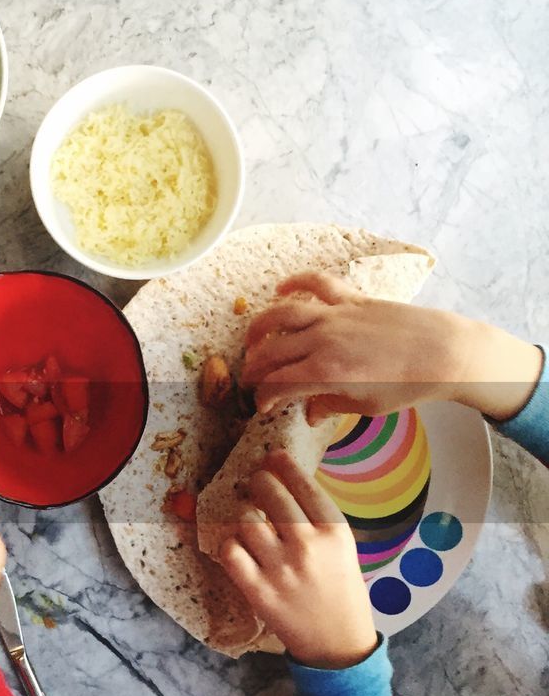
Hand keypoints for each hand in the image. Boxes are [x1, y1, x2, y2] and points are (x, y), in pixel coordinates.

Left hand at [217, 451, 376, 668]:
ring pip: (245, 520)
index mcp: (334, 533)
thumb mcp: (342, 548)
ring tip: (251, 523)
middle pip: (270, 495)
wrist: (337, 642)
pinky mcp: (257, 590)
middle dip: (258, 482)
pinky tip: (240, 548)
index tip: (273, 456)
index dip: (284, 466)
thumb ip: (317, 518)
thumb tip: (284, 481)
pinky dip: (230, 546)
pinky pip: (229, 551)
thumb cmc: (339, 589)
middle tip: (255, 483)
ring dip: (244, 516)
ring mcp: (280, 568)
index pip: (304, 485)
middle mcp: (307, 546)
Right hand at [241, 271, 541, 422]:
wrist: (445, 353)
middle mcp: (323, 341)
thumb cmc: (409, 385)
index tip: (263, 405)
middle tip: (251, 379)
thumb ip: (330, 406)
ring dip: (259, 327)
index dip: (262, 397)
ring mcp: (336, 316)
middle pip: (271, 351)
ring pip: (282, 315)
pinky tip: (280, 290)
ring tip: (252, 340)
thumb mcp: (367, 407)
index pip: (276, 384)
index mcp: (325, 373)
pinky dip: (295, 282)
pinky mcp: (351, 299)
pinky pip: (317, 283)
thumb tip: (309, 413)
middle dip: (253, 369)